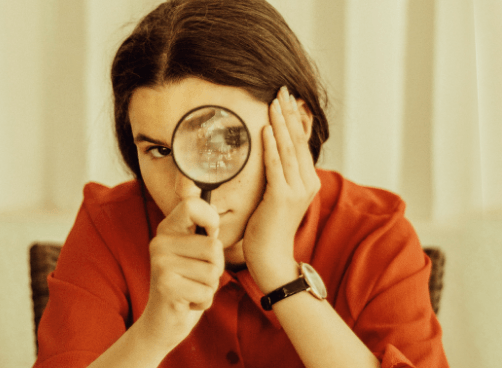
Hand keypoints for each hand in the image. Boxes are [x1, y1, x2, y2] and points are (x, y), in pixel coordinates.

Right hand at [139, 197, 224, 350]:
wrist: (160, 322)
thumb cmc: (186, 284)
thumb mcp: (192, 252)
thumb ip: (201, 229)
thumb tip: (208, 203)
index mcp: (167, 229)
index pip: (192, 205)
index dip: (211, 219)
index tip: (211, 235)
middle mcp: (160, 243)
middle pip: (213, 245)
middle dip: (216, 266)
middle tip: (197, 276)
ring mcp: (161, 264)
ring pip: (213, 270)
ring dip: (210, 285)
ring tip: (192, 288)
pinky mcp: (166, 286)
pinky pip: (207, 291)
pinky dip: (204, 300)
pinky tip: (188, 301)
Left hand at [243, 86, 320, 293]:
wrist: (271, 256)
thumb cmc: (270, 226)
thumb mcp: (280, 196)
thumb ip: (282, 176)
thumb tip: (274, 154)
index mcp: (309, 181)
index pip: (301, 144)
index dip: (294, 120)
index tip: (287, 99)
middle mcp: (308, 183)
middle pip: (298, 141)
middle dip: (289, 114)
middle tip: (282, 90)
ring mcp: (297, 190)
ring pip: (288, 149)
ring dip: (280, 123)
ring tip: (274, 102)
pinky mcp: (282, 197)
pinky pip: (276, 165)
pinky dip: (271, 146)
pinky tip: (265, 129)